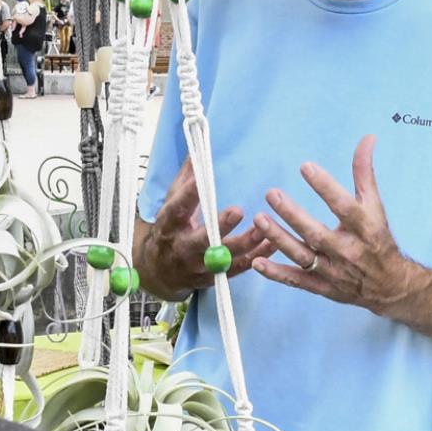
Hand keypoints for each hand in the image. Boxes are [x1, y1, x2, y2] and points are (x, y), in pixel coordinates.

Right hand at [137, 158, 276, 300]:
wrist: (159, 271)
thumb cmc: (169, 229)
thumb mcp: (170, 203)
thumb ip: (185, 180)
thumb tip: (197, 152)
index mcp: (170, 223)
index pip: (178, 208)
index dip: (188, 195)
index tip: (200, 181)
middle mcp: (182, 247)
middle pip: (202, 239)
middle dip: (220, 227)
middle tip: (237, 211)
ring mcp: (198, 265)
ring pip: (223, 258)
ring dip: (246, 243)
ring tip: (265, 228)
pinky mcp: (212, 278)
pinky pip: (236, 269)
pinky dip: (256, 257)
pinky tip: (272, 245)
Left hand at [251, 134, 422, 313]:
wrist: (389, 285)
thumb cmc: (379, 238)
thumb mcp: (375, 205)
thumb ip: (365, 173)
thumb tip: (367, 138)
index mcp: (364, 228)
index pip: (344, 206)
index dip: (325, 186)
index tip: (305, 167)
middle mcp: (348, 251)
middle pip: (317, 234)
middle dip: (293, 214)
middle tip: (271, 193)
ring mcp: (334, 272)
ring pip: (303, 257)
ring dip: (279, 239)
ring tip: (259, 219)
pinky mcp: (323, 287)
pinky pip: (297, 281)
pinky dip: (277, 274)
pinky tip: (257, 261)